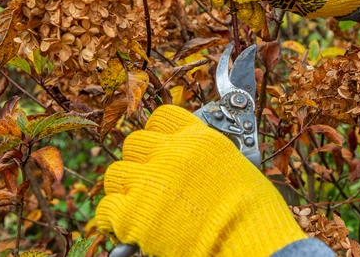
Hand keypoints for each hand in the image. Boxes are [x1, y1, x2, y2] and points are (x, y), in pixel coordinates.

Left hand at [95, 105, 305, 256]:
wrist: (248, 242)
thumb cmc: (252, 213)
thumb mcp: (236, 166)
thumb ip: (206, 157)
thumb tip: (191, 163)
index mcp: (197, 138)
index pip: (161, 117)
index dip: (157, 134)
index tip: (159, 147)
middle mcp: (170, 153)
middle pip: (134, 144)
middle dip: (140, 163)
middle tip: (150, 183)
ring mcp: (149, 182)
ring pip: (116, 174)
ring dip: (125, 189)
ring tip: (139, 206)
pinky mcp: (133, 214)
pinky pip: (107, 209)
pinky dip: (114, 220)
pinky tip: (128, 227)